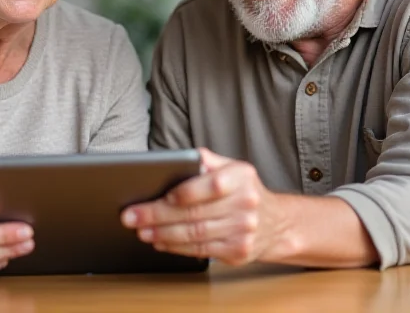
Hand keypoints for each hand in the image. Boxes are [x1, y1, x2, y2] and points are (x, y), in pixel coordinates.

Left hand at [120, 149, 284, 264]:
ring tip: (141, 230)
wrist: (277, 223)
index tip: (160, 195)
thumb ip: (207, 161)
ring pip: (194, 234)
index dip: (185, 192)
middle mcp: (245, 204)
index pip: (211, 184)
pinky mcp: (238, 252)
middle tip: (132, 216)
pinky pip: (200, 250)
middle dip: (158, 215)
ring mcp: (243, 231)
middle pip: (195, 213)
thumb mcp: (233, 168)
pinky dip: (176, 247)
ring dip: (162, 234)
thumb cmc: (244, 191)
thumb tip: (176, 159)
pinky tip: (160, 242)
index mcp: (242, 177)